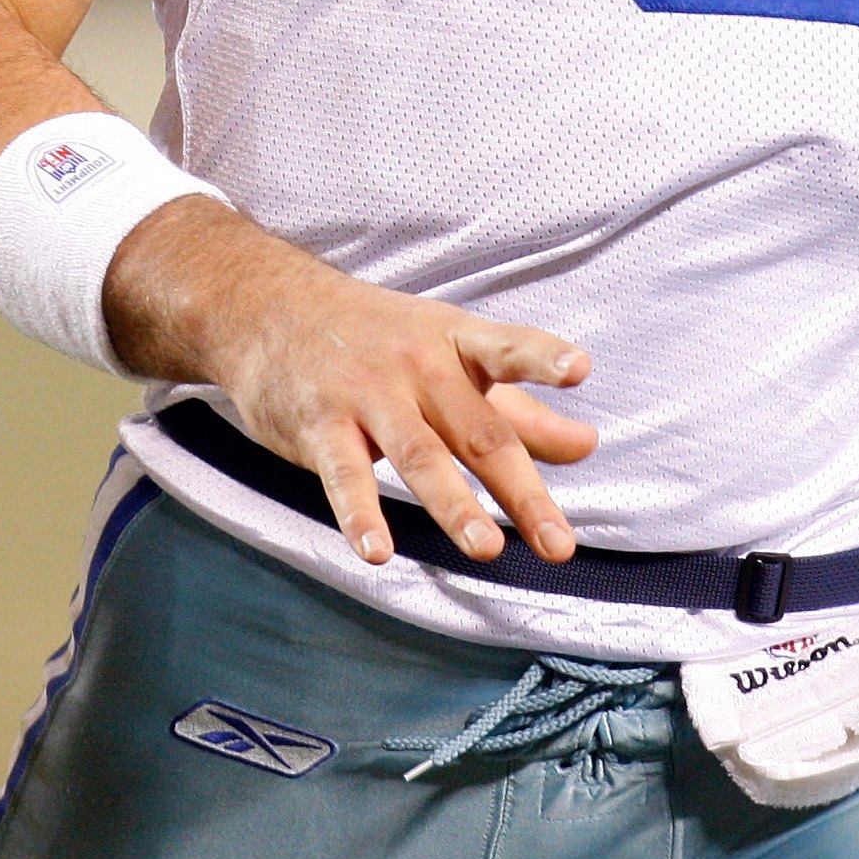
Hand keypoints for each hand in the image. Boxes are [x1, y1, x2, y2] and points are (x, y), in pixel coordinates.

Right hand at [108, 198, 600, 567]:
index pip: (505, 349)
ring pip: (419, 455)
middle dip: (521, 491)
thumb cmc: (379, 340)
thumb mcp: (451, 357)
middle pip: (479, 432)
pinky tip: (376, 552)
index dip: (542, 358)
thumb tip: (588, 446)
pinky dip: (359, 514)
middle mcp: (418, 366)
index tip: (579, 368)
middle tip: (559, 544)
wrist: (270, 306)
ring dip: (453, 504)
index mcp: (456, 344)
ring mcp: (367, 394)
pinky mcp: (321, 424)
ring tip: (486, 549)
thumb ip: (520, 409)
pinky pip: (344, 475)